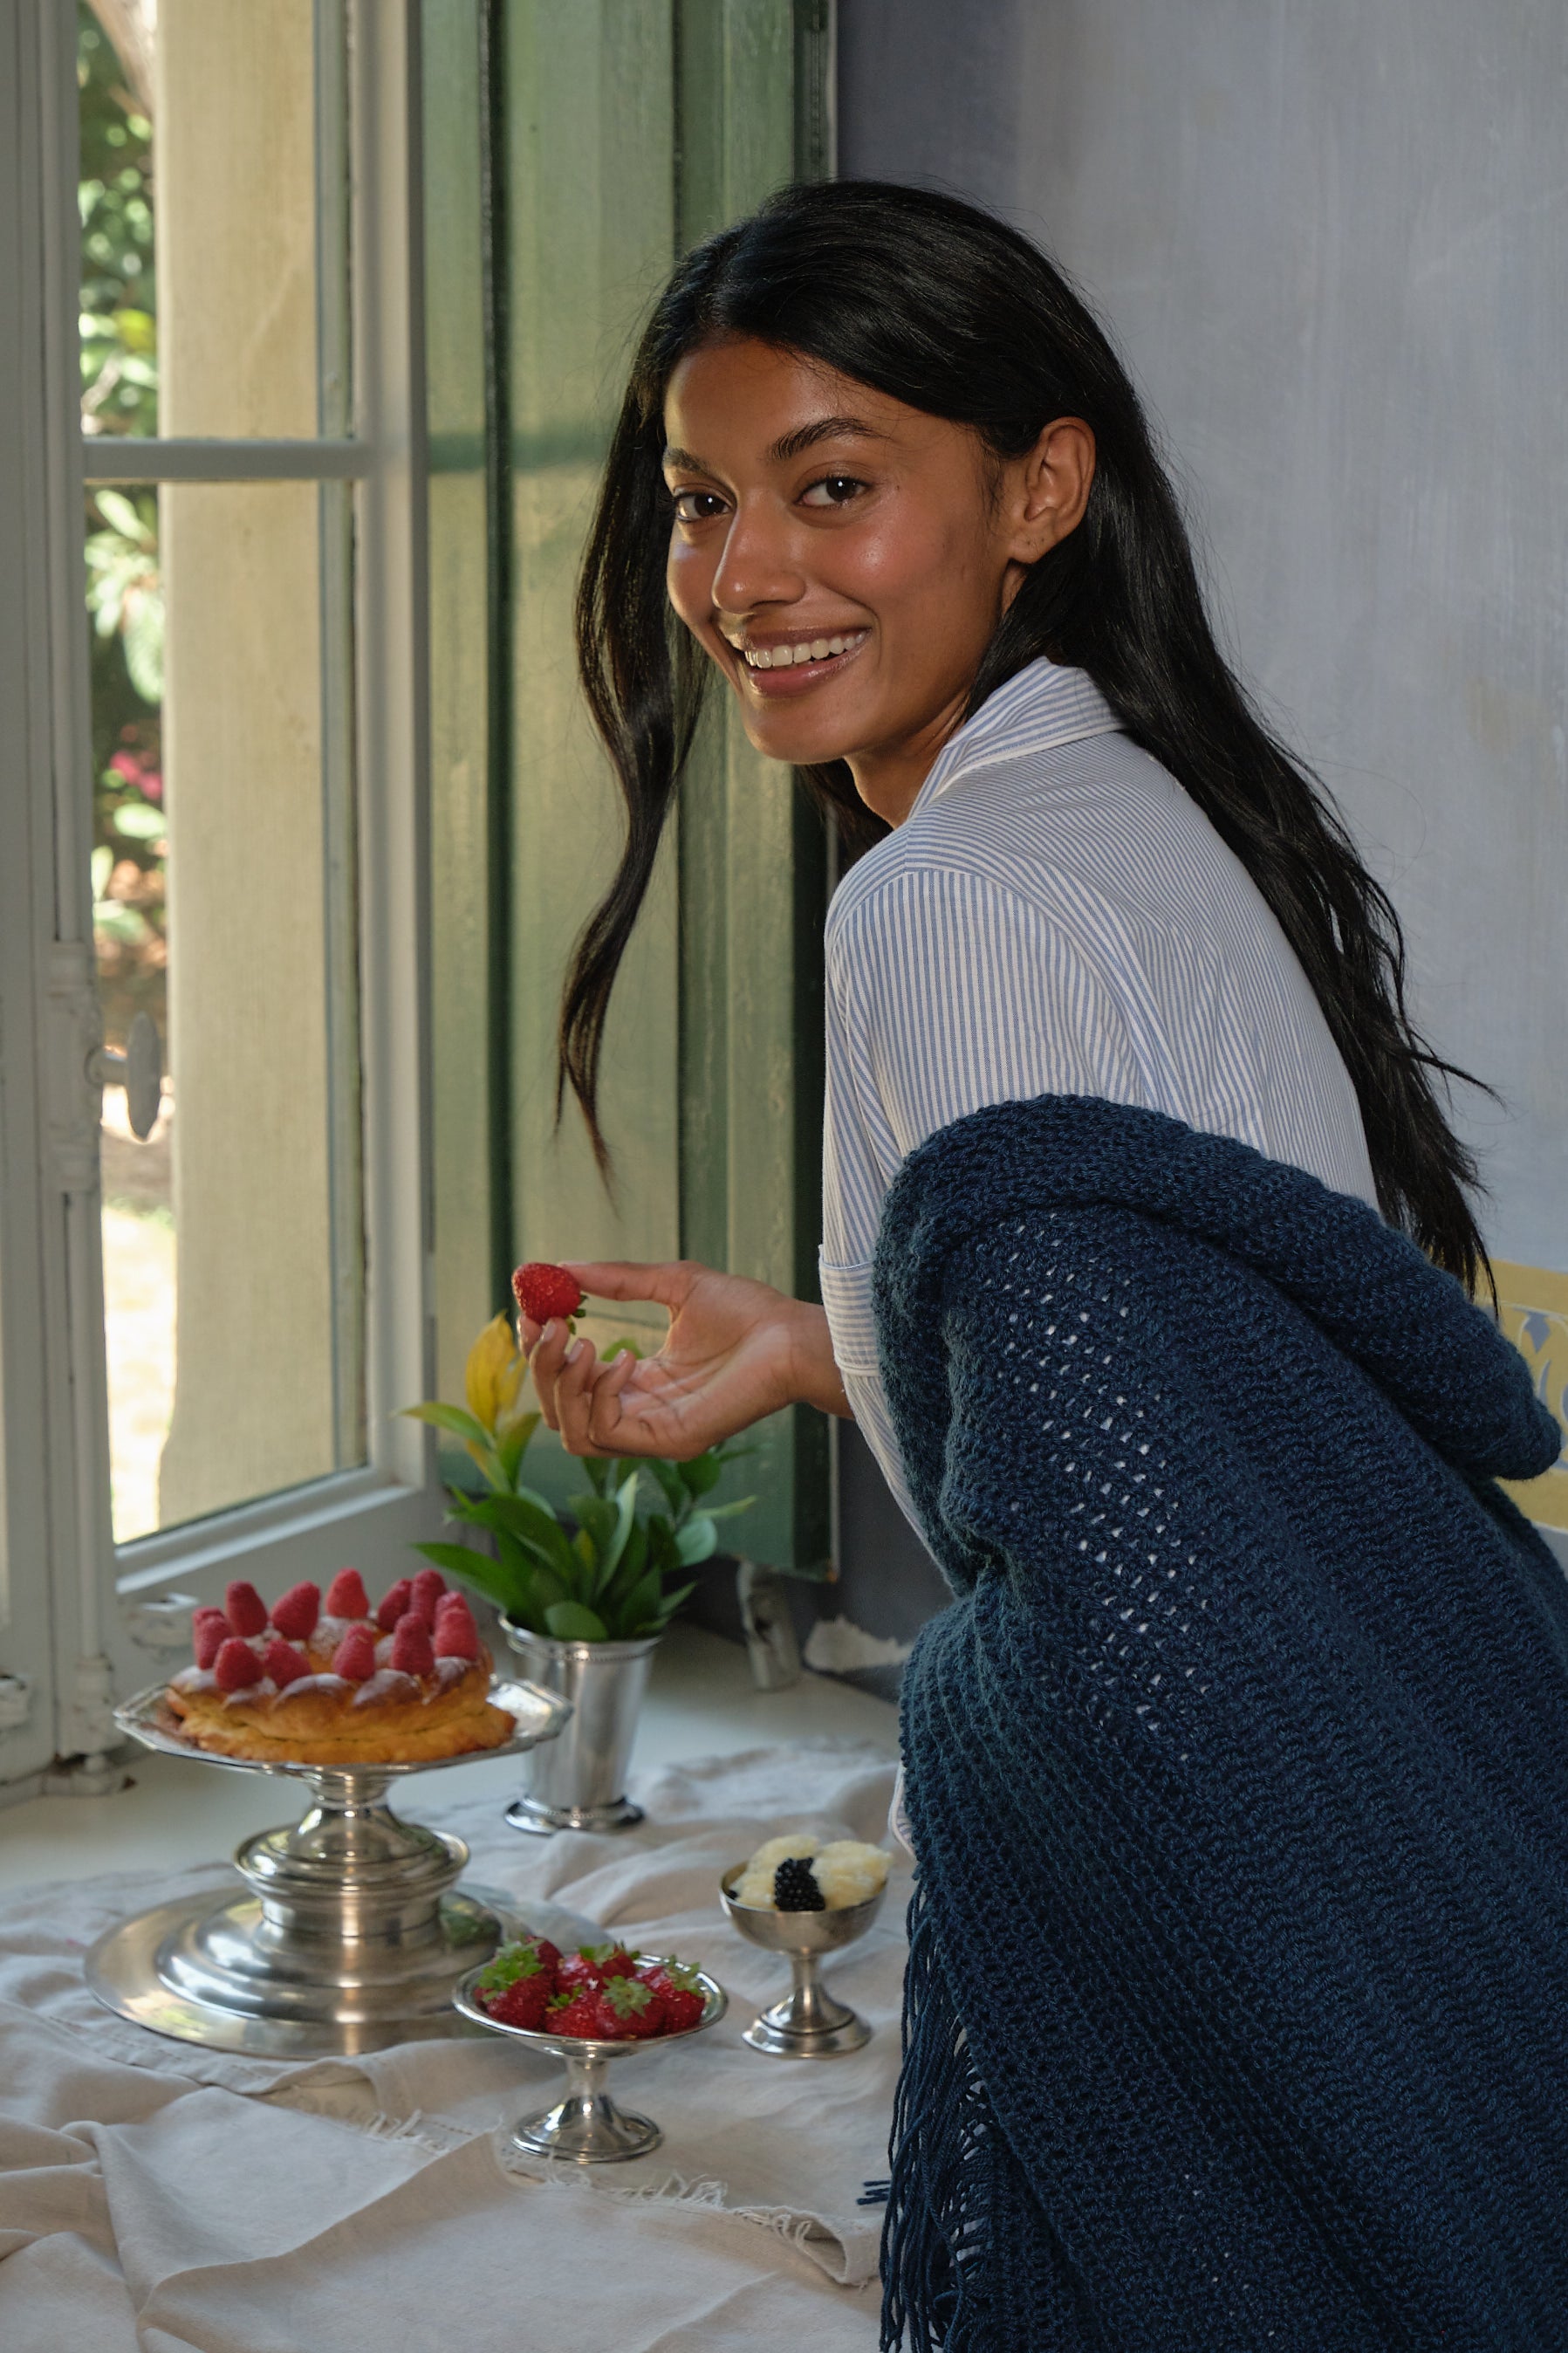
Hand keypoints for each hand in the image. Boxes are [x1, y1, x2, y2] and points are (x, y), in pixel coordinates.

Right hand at [523, 1259, 849, 1458]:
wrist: (793, 1334)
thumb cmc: (747, 1312)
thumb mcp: (672, 1284)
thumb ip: (617, 1280)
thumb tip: (560, 1268)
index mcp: (638, 1382)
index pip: (569, 1381)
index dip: (543, 1349)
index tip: (532, 1310)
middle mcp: (640, 1413)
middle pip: (559, 1411)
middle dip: (542, 1367)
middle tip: (547, 1323)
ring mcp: (653, 1433)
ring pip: (571, 1432)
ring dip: (562, 1384)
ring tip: (580, 1340)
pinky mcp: (669, 1442)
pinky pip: (606, 1433)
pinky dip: (600, 1395)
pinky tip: (624, 1357)